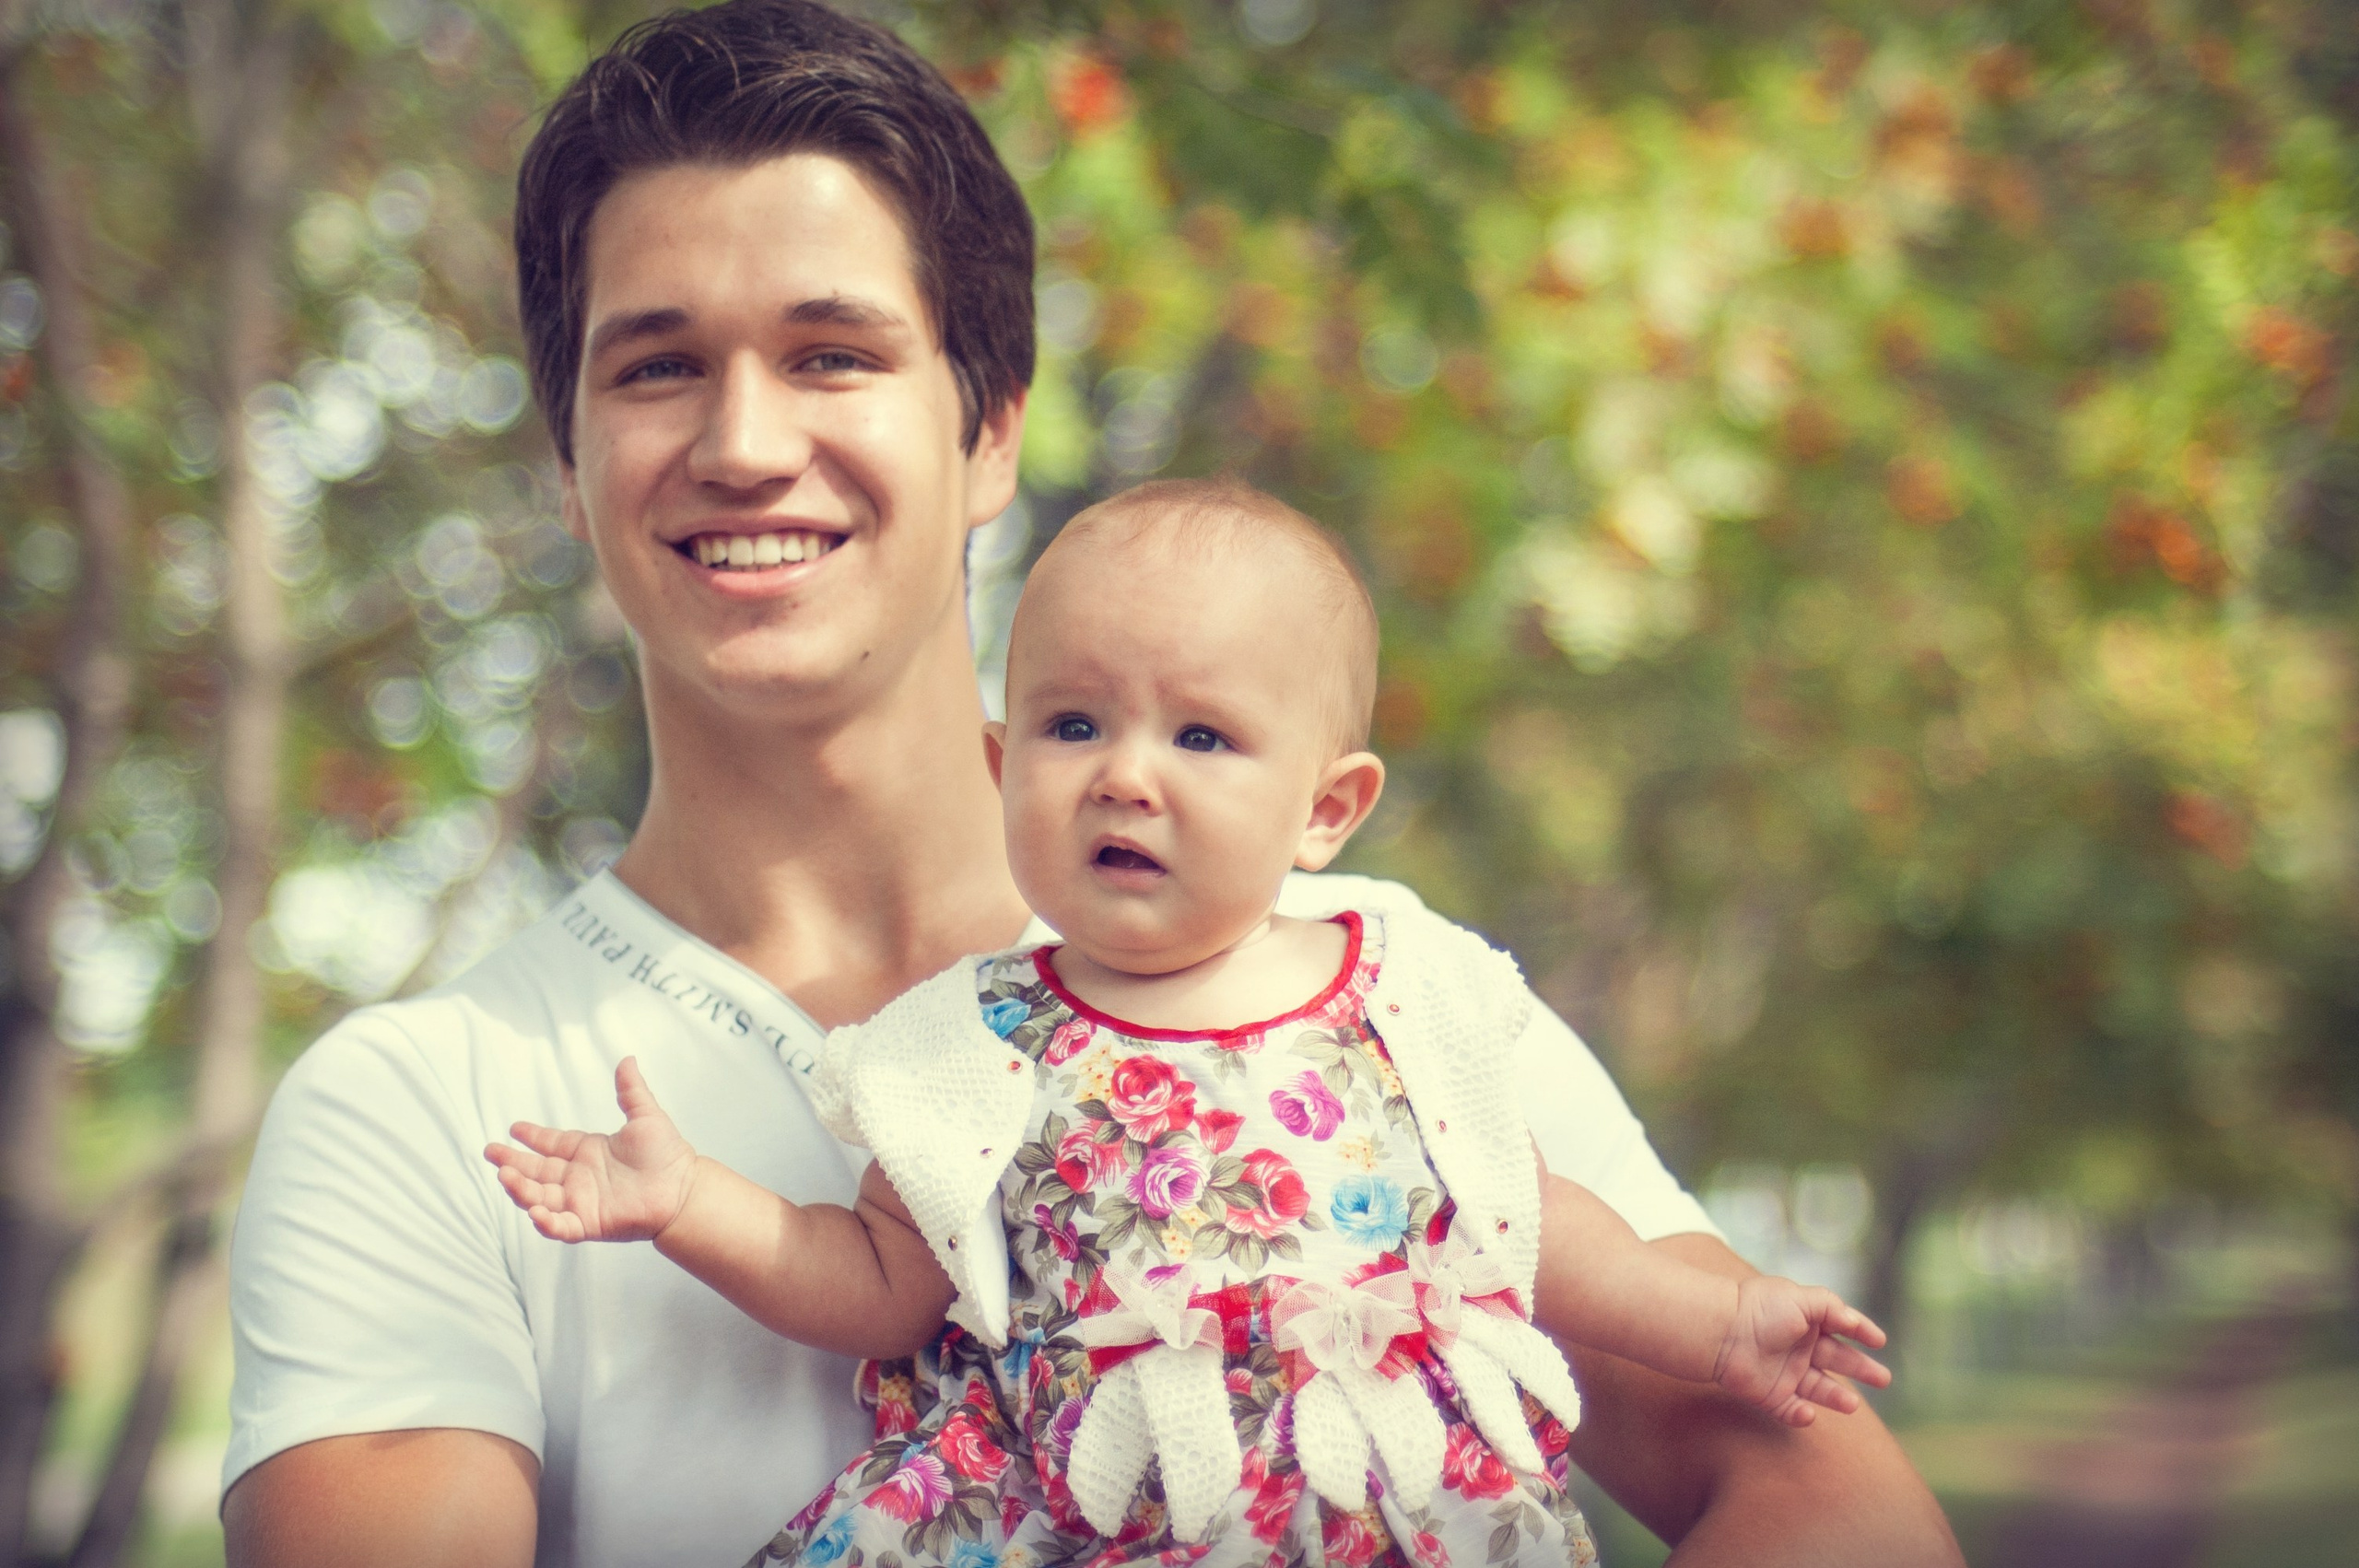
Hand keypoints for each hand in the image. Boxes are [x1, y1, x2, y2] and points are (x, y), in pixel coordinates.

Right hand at [483, 1057, 699, 1243]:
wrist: (684, 1189)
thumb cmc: (668, 1155)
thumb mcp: (646, 1117)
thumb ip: (631, 1091)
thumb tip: (627, 1059)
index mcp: (588, 1152)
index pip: (552, 1144)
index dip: (532, 1137)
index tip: (513, 1128)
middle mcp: (579, 1178)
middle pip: (537, 1171)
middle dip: (512, 1163)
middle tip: (491, 1152)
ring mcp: (581, 1202)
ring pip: (540, 1197)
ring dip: (520, 1189)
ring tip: (504, 1175)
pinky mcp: (589, 1224)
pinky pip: (561, 1226)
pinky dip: (546, 1222)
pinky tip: (534, 1211)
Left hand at [1711, 1275, 1891, 1426]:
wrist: (1722, 1332)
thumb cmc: (1761, 1310)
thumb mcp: (1801, 1298)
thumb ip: (1831, 1307)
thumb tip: (1854, 1322)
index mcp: (1805, 1321)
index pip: (1839, 1326)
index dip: (1860, 1331)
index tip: (1879, 1340)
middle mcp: (1797, 1347)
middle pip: (1836, 1360)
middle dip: (1861, 1369)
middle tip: (1884, 1378)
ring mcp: (1784, 1372)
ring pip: (1818, 1389)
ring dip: (1837, 1397)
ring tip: (1853, 1405)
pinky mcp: (1769, 1395)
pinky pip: (1790, 1410)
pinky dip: (1800, 1416)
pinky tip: (1809, 1414)